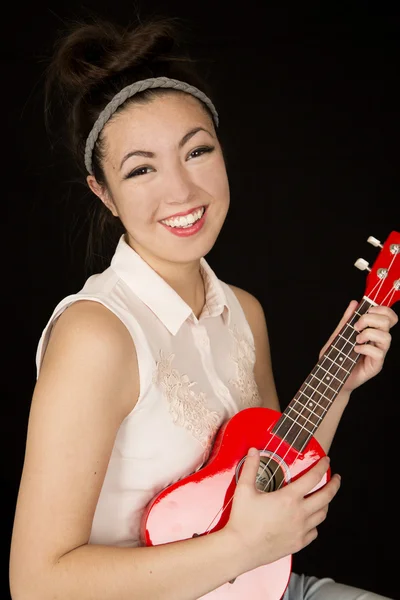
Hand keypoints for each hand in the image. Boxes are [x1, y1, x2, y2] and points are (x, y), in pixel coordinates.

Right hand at [224, 450, 340, 571]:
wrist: (241, 549)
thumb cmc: (243, 520)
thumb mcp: (244, 489)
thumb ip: (251, 467)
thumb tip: (254, 451)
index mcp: (289, 498)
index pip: (313, 478)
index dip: (322, 466)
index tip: (326, 460)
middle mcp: (299, 514)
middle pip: (326, 496)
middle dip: (334, 485)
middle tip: (336, 478)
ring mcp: (301, 530)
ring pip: (322, 514)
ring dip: (326, 503)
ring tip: (324, 497)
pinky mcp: (298, 543)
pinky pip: (314, 532)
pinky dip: (315, 523)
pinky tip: (311, 520)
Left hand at [319, 300, 397, 392]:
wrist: (330, 376)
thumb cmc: (335, 356)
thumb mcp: (338, 334)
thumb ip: (347, 320)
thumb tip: (354, 303)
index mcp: (372, 331)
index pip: (388, 316)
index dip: (382, 309)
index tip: (366, 310)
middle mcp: (378, 341)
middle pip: (388, 322)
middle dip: (370, 319)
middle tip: (356, 326)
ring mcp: (379, 353)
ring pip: (387, 337)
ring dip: (368, 334)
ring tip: (356, 340)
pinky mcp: (376, 365)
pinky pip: (379, 353)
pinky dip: (365, 348)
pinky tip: (355, 350)